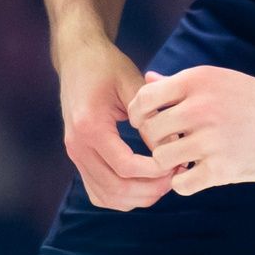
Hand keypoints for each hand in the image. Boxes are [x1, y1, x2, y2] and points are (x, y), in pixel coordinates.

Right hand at [58, 40, 174, 210]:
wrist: (78, 57)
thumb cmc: (107, 65)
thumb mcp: (132, 83)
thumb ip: (151, 117)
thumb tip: (173, 147)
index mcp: (90, 126)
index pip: (126, 167)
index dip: (156, 171)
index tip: (179, 161)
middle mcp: (77, 146)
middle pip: (116, 189)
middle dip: (151, 189)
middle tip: (177, 174)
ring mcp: (75, 155)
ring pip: (108, 197)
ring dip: (138, 197)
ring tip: (165, 180)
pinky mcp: (78, 158)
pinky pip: (99, 192)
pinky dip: (123, 197)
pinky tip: (145, 183)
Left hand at [127, 66, 254, 196]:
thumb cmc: (254, 100)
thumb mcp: (218, 81)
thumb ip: (180, 83)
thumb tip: (148, 80)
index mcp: (197, 81)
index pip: (144, 99)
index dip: (139, 116)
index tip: (148, 124)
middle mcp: (201, 107)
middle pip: (150, 132)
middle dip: (155, 143)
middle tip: (170, 146)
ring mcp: (212, 139)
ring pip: (160, 159)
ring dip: (168, 164)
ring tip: (183, 161)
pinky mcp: (224, 169)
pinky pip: (181, 184)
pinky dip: (183, 184)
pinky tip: (196, 175)